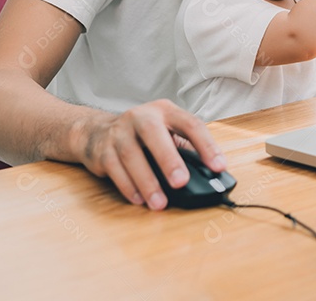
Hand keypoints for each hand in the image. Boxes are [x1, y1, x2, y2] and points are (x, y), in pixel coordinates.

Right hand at [78, 99, 224, 209]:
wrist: (97, 131)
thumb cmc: (142, 135)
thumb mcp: (166, 132)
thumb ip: (184, 149)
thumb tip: (207, 175)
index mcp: (166, 111)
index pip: (191, 124)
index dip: (207, 145)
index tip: (219, 167)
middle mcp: (141, 116)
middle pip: (154, 135)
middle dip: (169, 160)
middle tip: (181, 183)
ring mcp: (119, 132)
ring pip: (132, 155)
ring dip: (147, 182)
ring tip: (160, 203)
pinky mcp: (103, 150)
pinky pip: (115, 169)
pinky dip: (128, 187)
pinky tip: (139, 199)